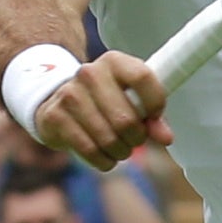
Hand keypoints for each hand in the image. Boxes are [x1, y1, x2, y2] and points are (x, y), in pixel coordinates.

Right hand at [31, 49, 169, 166]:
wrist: (57, 102)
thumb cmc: (104, 102)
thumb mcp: (130, 101)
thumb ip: (152, 117)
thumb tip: (166, 138)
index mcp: (114, 62)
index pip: (143, 77)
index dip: (155, 103)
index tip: (154, 117)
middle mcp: (89, 73)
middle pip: (126, 119)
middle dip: (136, 138)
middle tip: (134, 139)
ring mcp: (69, 94)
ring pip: (108, 138)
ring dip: (120, 152)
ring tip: (119, 148)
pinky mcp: (55, 116)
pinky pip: (90, 150)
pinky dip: (104, 161)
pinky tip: (104, 156)